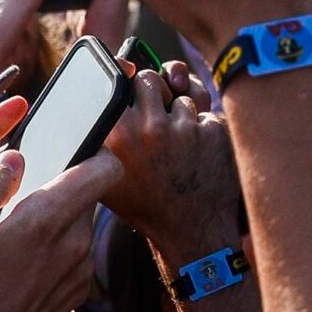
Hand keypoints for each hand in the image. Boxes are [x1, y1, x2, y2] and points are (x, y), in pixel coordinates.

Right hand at [104, 63, 238, 257]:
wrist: (190, 232)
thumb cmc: (147, 205)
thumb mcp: (108, 178)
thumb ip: (99, 140)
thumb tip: (101, 97)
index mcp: (118, 133)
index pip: (123, 79)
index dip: (129, 82)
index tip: (134, 84)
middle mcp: (150, 126)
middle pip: (152, 79)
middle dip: (155, 92)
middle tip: (156, 115)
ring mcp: (184, 129)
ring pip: (183, 99)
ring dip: (181, 117)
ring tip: (178, 150)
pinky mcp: (213, 133)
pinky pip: (207, 116)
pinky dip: (205, 132)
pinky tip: (199, 157)